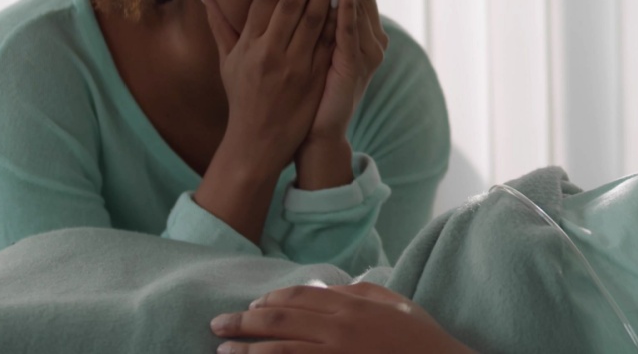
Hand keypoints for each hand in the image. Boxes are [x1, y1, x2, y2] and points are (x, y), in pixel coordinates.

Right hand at [198, 0, 345, 175]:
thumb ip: (218, 21)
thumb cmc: (242, 96)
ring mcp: (293, 66)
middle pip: (291, 4)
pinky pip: (328, 43)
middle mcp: (269, 52)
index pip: (266, 0)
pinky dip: (337, 19)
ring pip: (312, 20)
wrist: (257, 142)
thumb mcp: (226, 59)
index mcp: (248, 44)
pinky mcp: (313, 79)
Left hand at [210, 282, 476, 353]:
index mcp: (353, 304)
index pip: (300, 297)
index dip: (271, 300)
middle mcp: (339, 327)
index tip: (252, 306)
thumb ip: (360, 292)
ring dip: (246, 349)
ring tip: (223, 350)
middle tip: (217, 324)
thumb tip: (328, 288)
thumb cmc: (420, 340)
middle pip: (280, 320)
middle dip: (244, 321)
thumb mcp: (394, 304)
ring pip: (279, 348)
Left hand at [306, 0, 387, 143]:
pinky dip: (345, 7)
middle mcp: (368, 40)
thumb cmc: (309, 93)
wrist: (316, 133)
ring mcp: (363, 53)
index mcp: (356, 34)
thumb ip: (313, 21)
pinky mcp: (354, 66)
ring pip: (357, 9)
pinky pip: (348, 31)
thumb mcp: (312, 50)